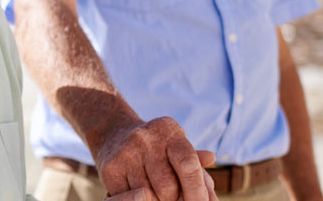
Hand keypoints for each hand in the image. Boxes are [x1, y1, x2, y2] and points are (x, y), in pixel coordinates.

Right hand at [95, 116, 216, 200]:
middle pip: (168, 187)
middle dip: (175, 199)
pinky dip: (138, 199)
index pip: (188, 164)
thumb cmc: (156, 147)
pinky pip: (129, 197)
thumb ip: (197, 170)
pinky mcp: (110, 168)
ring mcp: (125, 152)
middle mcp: (145, 138)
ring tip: (156, 192)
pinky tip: (139, 192)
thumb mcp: (177, 147)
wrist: (113, 131)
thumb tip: (213, 198)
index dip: (197, 189)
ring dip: (156, 200)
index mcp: (168, 130)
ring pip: (148, 195)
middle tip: (174, 196)